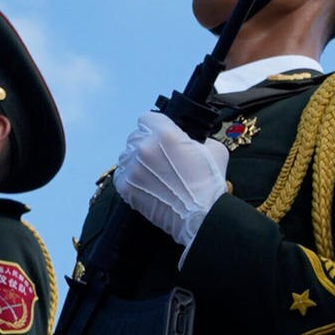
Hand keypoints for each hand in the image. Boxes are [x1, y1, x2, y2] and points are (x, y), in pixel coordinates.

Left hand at [114, 112, 226, 244]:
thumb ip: (197, 138)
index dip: (154, 127)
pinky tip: (144, 184)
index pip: (146, 118)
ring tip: (151, 174)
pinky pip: (120, 175)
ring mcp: (133, 168)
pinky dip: (129, 178)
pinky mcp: (126, 187)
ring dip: (136, 162)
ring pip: (125, 156)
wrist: (202, 216)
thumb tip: (189, 140)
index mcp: (165, 134)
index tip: (159, 136)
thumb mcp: (214, 149)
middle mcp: (145, 147)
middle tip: (158, 159)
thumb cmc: (210, 184)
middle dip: (145, 144)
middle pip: (134, 136)